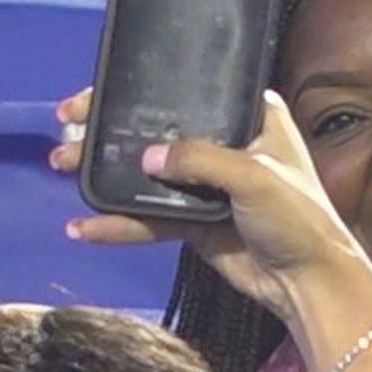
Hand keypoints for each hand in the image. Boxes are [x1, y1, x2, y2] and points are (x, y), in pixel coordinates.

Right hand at [48, 88, 371, 328]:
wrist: (308, 282)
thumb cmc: (299, 220)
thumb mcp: (254, 178)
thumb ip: (200, 160)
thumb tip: (147, 157)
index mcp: (252, 117)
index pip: (191, 92)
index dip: (143, 89)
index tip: (97, 95)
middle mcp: (228, 144)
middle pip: (159, 129)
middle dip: (111, 130)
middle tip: (68, 130)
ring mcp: (209, 184)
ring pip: (147, 173)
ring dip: (106, 174)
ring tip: (63, 170)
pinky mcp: (196, 220)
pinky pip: (149, 216)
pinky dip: (118, 221)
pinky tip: (85, 226)